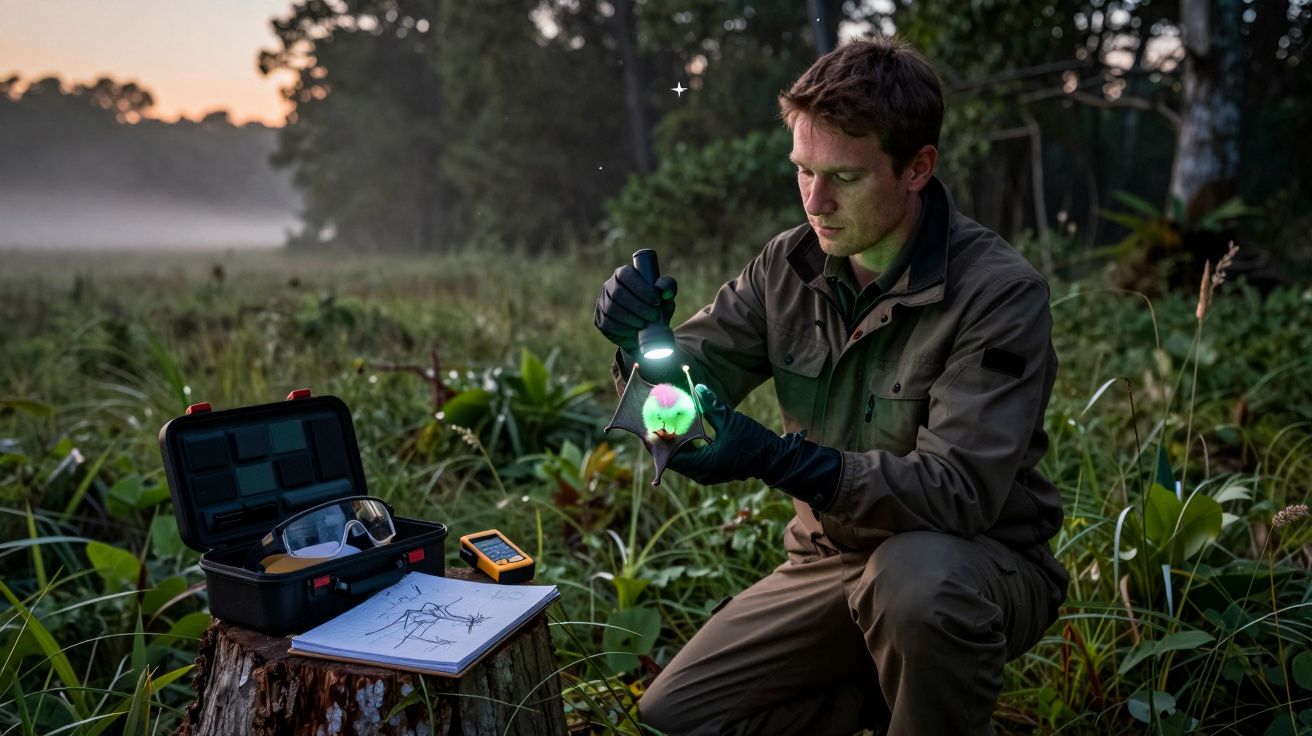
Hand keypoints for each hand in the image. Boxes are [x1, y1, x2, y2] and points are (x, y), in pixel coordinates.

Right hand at [594, 264, 676, 354]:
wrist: (645, 331)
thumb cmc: (655, 307)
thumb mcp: (665, 296)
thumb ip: (668, 287)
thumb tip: (662, 289)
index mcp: (623, 274)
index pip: (627, 275)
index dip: (641, 288)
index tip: (656, 301)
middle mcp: (609, 286)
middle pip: (618, 293)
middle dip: (638, 306)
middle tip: (653, 316)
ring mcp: (602, 303)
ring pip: (612, 309)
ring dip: (630, 318)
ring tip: (645, 324)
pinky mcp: (599, 319)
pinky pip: (608, 323)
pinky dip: (623, 329)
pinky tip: (634, 332)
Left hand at [668, 385, 842, 507]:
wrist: (775, 458)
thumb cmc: (754, 442)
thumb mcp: (731, 421)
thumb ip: (712, 406)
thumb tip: (697, 388)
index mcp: (704, 465)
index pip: (671, 457)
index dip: (659, 442)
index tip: (649, 427)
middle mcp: (702, 473)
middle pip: (674, 458)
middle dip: (664, 441)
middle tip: (654, 422)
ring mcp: (707, 473)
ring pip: (683, 458)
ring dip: (675, 443)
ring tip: (665, 424)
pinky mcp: (712, 469)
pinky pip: (692, 458)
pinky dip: (686, 445)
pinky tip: (683, 430)